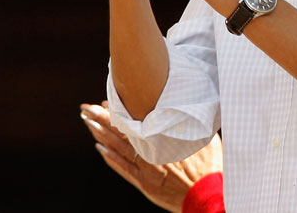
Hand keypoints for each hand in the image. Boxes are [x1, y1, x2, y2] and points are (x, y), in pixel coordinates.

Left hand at [81, 101, 221, 212]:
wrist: (206, 196)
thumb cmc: (210, 166)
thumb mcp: (206, 138)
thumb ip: (192, 124)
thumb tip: (189, 105)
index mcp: (163, 139)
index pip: (135, 121)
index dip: (119, 111)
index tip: (107, 100)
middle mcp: (150, 152)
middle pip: (121, 133)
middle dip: (102, 119)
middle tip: (86, 108)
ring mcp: (145, 169)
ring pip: (118, 149)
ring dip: (101, 135)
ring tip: (88, 122)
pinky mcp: (144, 183)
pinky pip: (122, 169)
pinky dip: (110, 158)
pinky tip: (100, 149)